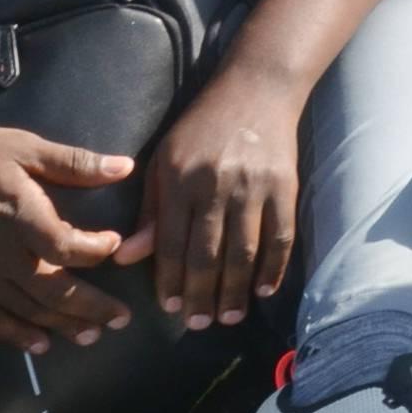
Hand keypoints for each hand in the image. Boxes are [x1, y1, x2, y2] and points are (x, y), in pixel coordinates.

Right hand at [0, 121, 138, 354]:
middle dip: (95, 309)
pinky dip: (19, 337)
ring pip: (31, 313)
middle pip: (59, 295)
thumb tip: (123, 168)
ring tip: (92, 336)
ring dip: (65, 327)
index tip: (114, 245)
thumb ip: (72, 163)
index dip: (99, 252)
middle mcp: (5, 259)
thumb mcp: (18, 146)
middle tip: (122, 319)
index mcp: (24, 221)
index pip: (73, 251)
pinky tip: (40, 345)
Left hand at [129, 67, 306, 330]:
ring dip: (236, 291)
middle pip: (208, 254)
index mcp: (180, 178)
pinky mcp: (285, 186)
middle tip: (199, 324)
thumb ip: (150, 210)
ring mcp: (254, 186)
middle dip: (201, 295)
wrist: (256, 89)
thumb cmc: (201, 127)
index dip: (169, 280)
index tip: (168, 308)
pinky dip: (273, 267)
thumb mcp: (164, 160)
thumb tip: (127, 258)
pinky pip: (280, 236)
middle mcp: (216, 184)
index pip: (172, 242)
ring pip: (243, 252)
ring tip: (229, 317)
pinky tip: (264, 291)